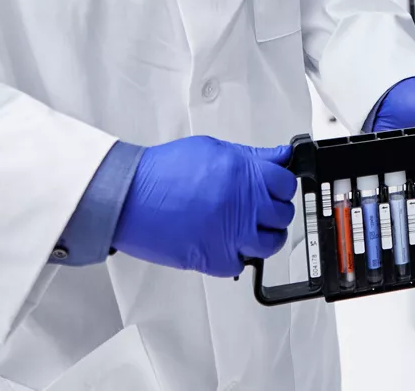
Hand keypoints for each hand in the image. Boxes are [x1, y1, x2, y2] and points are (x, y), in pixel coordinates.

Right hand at [112, 136, 296, 276]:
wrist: (128, 197)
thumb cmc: (161, 173)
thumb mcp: (212, 150)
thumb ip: (251, 157)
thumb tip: (278, 157)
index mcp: (244, 175)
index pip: (286, 185)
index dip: (280, 187)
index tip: (274, 189)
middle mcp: (243, 205)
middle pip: (282, 215)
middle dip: (273, 212)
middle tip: (257, 210)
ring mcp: (232, 235)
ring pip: (271, 243)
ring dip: (263, 237)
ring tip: (246, 230)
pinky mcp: (217, 259)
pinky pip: (243, 263)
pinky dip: (237, 256)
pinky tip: (224, 243)